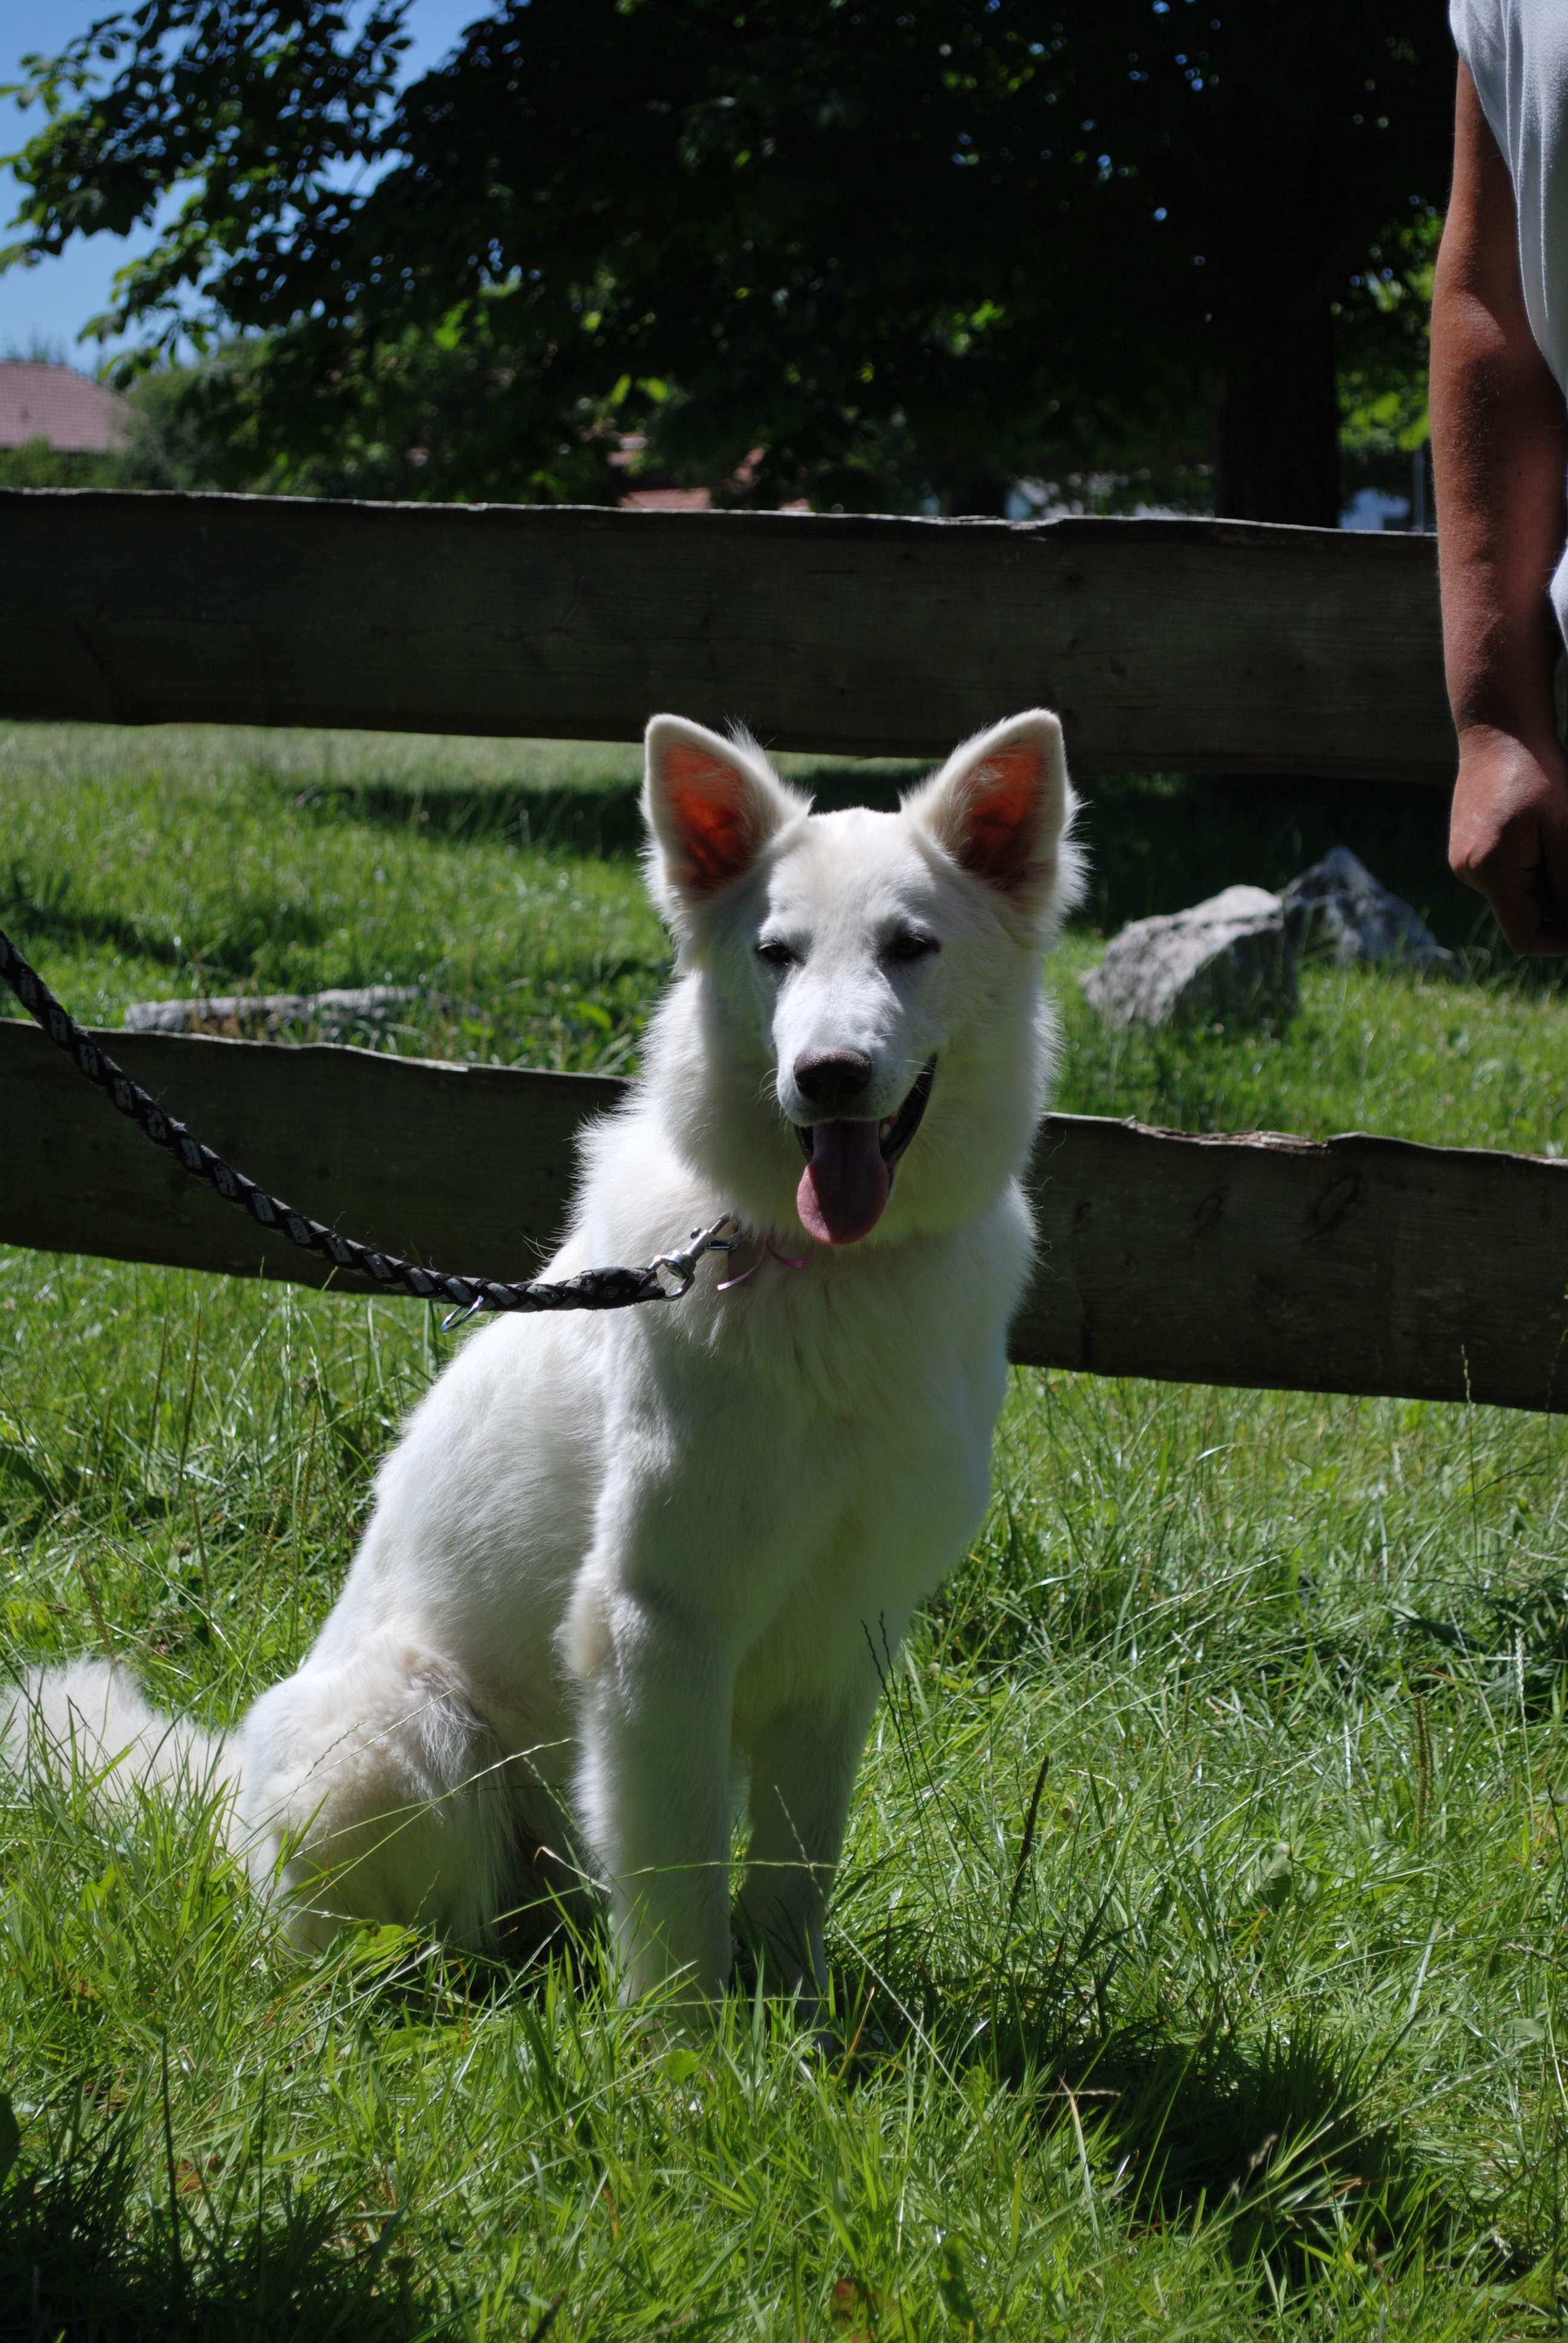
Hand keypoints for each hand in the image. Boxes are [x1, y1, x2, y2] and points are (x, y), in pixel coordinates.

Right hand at [1449, 726, 1567, 953]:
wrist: (1498, 731)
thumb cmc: (1538, 773)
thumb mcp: (1565, 829)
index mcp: (1490, 870)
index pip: (1526, 938)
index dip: (1564, 941)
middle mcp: (1470, 873)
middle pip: (1523, 919)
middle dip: (1560, 907)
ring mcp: (1465, 862)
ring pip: (1517, 897)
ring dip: (1549, 884)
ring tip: (1561, 842)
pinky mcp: (1468, 850)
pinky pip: (1507, 876)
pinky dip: (1534, 868)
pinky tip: (1545, 836)